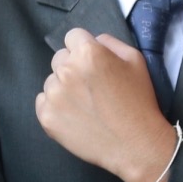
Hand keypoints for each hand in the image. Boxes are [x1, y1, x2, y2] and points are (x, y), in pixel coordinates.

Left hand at [34, 28, 176, 181]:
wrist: (136, 145)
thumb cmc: (139, 102)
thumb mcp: (135, 60)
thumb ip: (110, 42)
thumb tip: (93, 40)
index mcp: (88, 53)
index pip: (73, 37)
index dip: (84, 48)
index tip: (92, 64)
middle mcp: (66, 70)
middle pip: (60, 58)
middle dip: (73, 67)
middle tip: (91, 87)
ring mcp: (54, 95)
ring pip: (51, 81)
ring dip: (64, 88)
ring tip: (86, 105)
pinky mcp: (47, 117)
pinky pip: (43, 102)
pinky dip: (55, 107)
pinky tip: (75, 116)